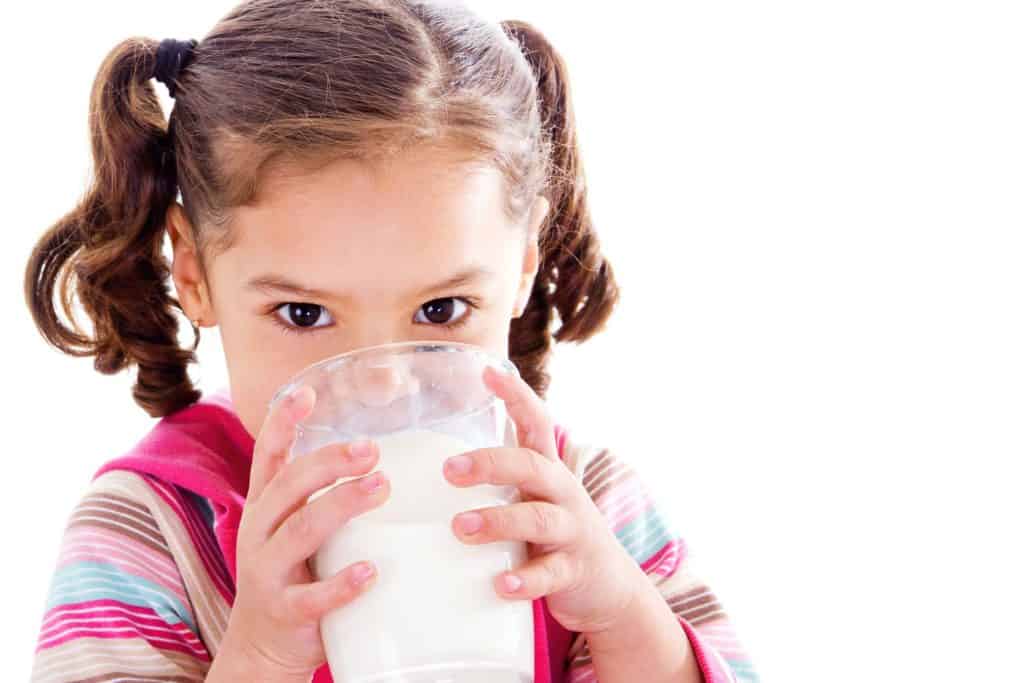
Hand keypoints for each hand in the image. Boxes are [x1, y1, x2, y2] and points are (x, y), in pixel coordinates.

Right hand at [214, 386, 390, 679]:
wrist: (261, 648)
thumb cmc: (292, 574)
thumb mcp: (293, 528)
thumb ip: (317, 495)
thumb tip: (376, 450)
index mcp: (264, 507)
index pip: (268, 456)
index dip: (283, 422)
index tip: (306, 392)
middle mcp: (259, 532)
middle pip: (289, 485)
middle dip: (330, 462)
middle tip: (372, 449)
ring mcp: (267, 572)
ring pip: (300, 531)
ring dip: (342, 505)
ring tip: (380, 487)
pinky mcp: (284, 612)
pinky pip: (312, 597)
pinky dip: (342, 583)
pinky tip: (371, 571)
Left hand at [442, 366, 647, 634]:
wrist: (610, 588)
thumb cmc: (554, 538)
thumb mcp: (533, 500)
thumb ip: (500, 483)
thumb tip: (431, 466)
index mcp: (548, 471)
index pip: (536, 423)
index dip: (515, 395)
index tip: (487, 372)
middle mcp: (563, 494)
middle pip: (531, 466)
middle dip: (490, 463)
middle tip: (449, 470)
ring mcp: (572, 532)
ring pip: (538, 519)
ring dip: (498, 521)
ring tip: (461, 527)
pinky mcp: (574, 571)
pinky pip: (550, 575)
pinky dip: (525, 580)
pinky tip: (501, 585)